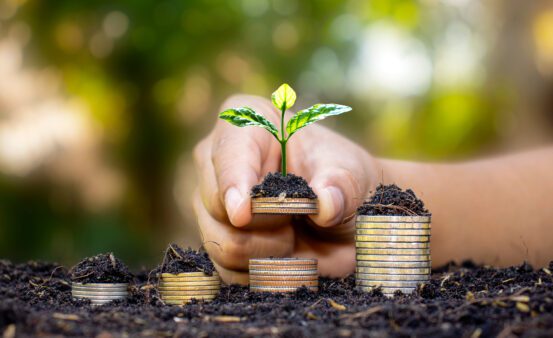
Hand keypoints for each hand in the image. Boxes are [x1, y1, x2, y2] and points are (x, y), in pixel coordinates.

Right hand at [192, 94, 381, 283]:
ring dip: (268, 251)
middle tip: (300, 217)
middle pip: (218, 204)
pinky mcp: (217, 241)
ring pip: (222, 243)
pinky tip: (285, 256)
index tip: (243, 213)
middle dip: (267, 222)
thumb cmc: (343, 180)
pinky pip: (228, 271)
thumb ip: (340, 186)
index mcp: (245, 127)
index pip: (229, 154)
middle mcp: (217, 163)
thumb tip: (325, 204)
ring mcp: (212, 205)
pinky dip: (263, 272)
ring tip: (295, 235)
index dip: (233, 183)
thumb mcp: (351, 174)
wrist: (346, 217)